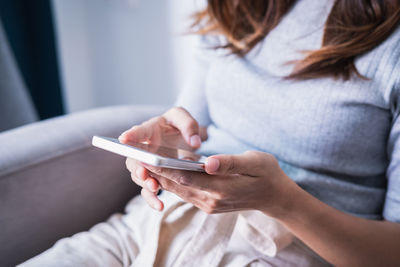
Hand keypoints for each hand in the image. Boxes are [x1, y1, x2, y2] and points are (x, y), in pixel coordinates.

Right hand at [120, 107, 204, 210]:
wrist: (181, 137)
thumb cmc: (178, 124)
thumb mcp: (183, 118)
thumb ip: (189, 125)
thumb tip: (195, 142)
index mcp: (149, 130)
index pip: (138, 132)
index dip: (131, 136)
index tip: (123, 139)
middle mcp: (142, 148)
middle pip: (133, 158)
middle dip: (137, 166)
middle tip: (143, 172)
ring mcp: (145, 164)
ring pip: (138, 176)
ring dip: (145, 183)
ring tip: (155, 188)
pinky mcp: (152, 177)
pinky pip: (147, 189)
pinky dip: (151, 198)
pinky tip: (160, 206)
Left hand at [142, 151, 297, 215]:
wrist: (274, 196)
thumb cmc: (266, 174)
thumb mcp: (255, 161)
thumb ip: (230, 162)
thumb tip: (207, 162)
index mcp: (222, 189)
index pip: (187, 177)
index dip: (165, 167)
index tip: (147, 157)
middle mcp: (212, 200)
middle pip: (178, 185)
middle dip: (156, 172)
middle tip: (136, 157)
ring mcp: (209, 205)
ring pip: (178, 190)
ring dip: (160, 178)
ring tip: (142, 162)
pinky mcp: (208, 204)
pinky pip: (185, 193)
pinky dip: (171, 182)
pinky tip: (161, 171)